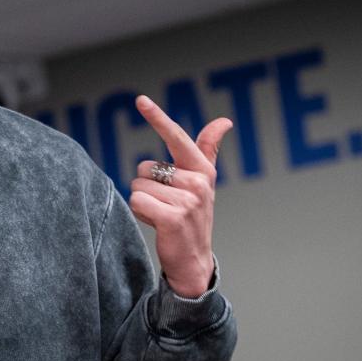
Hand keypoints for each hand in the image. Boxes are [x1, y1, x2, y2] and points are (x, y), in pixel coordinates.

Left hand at [129, 95, 232, 297]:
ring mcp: (188, 200)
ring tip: (163, 216)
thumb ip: (208, 150)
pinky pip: (137, 202)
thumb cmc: (192, 217)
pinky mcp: (174, 218)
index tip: (140, 99)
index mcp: (202, 170)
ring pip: (138, 186)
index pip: (177, 137)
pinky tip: (158, 225)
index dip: (157, 117)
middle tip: (167, 205)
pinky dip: (141, 214)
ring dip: (144, 202)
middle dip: (147, 187)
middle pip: (144, 168)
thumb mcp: (202, 182)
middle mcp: (198, 182)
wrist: (194, 261)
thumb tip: (224, 121)